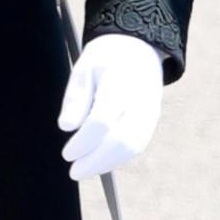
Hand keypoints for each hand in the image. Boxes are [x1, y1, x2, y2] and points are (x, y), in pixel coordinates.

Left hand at [59, 33, 162, 180]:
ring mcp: (150, 111)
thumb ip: (75, 98)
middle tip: (74, 172)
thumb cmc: (106, 59)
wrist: (139, 47)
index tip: (67, 153)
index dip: (83, 142)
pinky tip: (100, 163)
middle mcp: (140, 99)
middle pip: (121, 140)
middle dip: (95, 161)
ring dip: (107, 164)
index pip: (102, 121)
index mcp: (120, 82)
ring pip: (132, 146)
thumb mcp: (83, 69)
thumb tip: (67, 127)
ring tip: (84, 170)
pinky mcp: (152, 119)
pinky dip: (118, 158)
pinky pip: (138, 144)